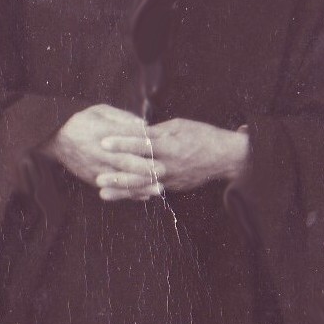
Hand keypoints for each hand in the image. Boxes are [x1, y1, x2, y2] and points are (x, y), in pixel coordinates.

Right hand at [40, 104, 162, 201]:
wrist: (56, 139)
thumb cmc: (82, 121)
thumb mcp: (100, 111)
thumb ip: (122, 117)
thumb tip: (145, 125)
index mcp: (100, 132)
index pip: (124, 137)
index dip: (141, 141)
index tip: (159, 144)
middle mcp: (98, 152)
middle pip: (124, 161)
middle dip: (145, 167)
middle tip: (163, 170)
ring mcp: (95, 168)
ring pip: (120, 179)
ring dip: (140, 185)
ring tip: (159, 188)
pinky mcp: (93, 179)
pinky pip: (113, 189)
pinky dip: (129, 194)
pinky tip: (145, 196)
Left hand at [102, 118, 249, 194]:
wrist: (225, 157)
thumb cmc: (202, 135)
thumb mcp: (179, 126)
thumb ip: (156, 131)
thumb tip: (136, 131)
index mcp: (169, 144)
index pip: (141, 143)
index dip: (122, 143)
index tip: (103, 142)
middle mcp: (169, 163)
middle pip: (139, 170)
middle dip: (117, 175)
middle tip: (97, 177)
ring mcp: (171, 178)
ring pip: (143, 185)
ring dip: (122, 190)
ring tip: (103, 193)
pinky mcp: (174, 186)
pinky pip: (152, 191)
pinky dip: (136, 194)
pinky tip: (122, 197)